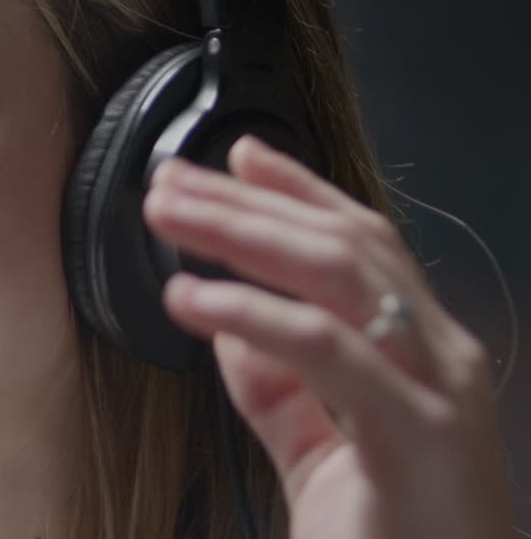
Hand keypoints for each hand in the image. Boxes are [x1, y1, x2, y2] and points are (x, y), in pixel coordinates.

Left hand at [142, 135, 510, 538]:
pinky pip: (324, 348)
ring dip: (240, 233)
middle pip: (341, 244)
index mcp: (422, 355)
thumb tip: (229, 324)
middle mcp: (442, 358)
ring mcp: (440, 391)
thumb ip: (279, 388)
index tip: (237, 158)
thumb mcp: (318, 453)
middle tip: (171, 182)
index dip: (298, 193)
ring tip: (169, 216)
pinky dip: (249, 313)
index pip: (362, 245)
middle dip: (248, 203)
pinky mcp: (420, 434)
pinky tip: (190, 300)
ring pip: (336, 274)